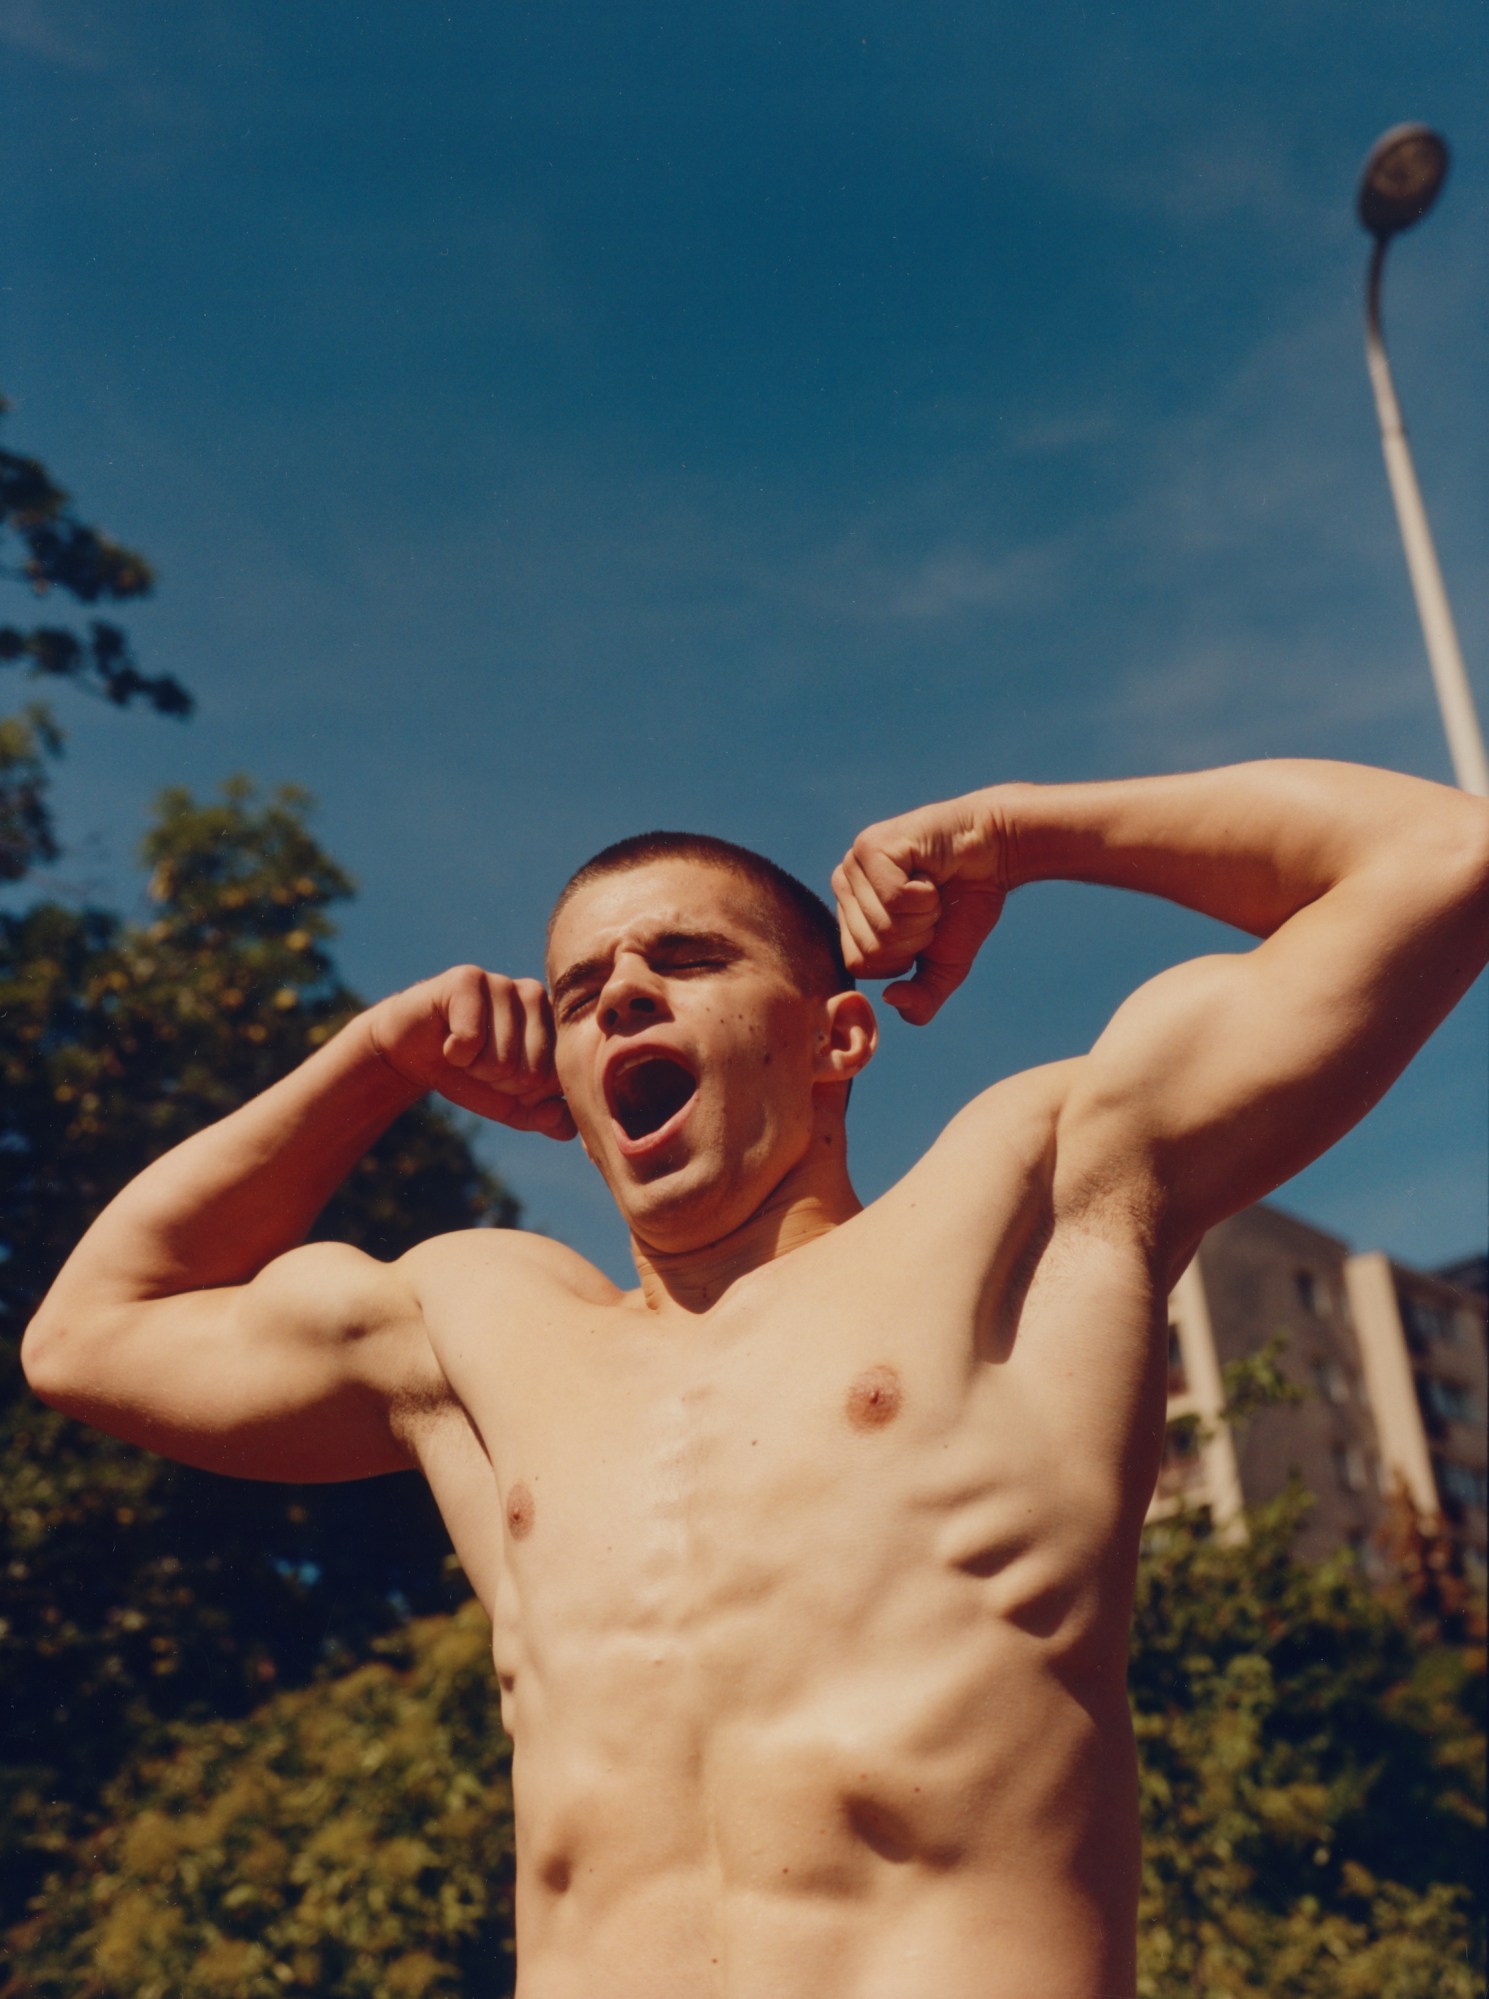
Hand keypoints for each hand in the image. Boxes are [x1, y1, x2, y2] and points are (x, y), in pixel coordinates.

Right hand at [367, 966, 575, 1138]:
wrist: (414, 1054)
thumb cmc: (470, 1075)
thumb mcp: (511, 1105)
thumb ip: (544, 1117)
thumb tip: (566, 1124)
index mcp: (554, 1022)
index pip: (556, 1079)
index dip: (523, 1093)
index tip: (503, 1075)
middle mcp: (535, 996)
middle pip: (532, 1073)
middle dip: (499, 1082)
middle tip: (479, 1061)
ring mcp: (502, 983)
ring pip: (502, 1059)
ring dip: (474, 1067)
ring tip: (464, 1049)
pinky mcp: (468, 979)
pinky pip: (470, 1039)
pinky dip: (454, 1053)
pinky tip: (447, 1038)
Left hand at [832, 795, 1007, 1023]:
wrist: (996, 853)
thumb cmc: (965, 905)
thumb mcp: (943, 967)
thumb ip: (920, 1000)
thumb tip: (890, 998)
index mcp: (850, 915)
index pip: (860, 964)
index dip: (902, 957)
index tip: (924, 926)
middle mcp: (843, 887)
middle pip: (871, 948)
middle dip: (916, 937)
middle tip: (931, 904)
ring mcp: (853, 864)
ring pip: (884, 926)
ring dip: (925, 915)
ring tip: (932, 887)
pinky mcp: (871, 846)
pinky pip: (895, 899)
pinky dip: (926, 896)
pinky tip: (931, 872)